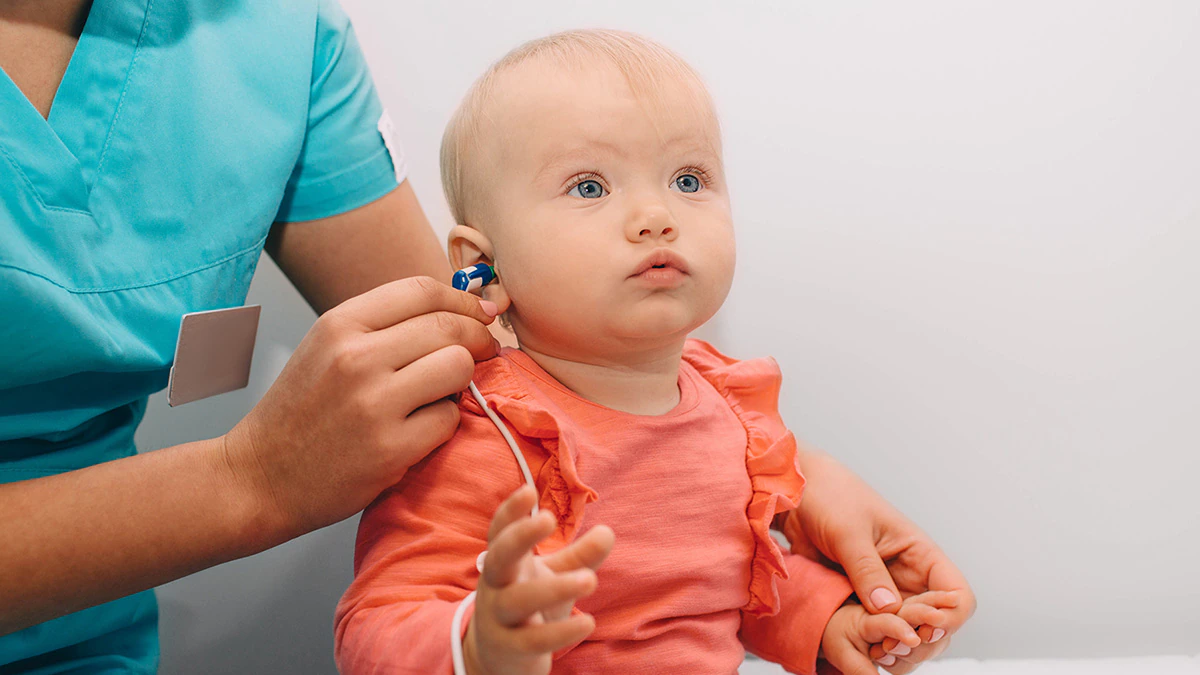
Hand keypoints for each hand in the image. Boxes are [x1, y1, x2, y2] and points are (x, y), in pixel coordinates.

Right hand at [223, 276, 500, 540]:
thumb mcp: (328, 348)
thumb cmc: (302, 412)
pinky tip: (419, 431)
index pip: (423, 290)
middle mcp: (356, 357)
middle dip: (478, 339)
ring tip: (441, 394)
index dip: (463, 301)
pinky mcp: (390, 448)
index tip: (481, 314)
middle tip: (484, 353)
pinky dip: (443, 425)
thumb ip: (385, 325)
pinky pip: (449, 419)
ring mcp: (374, 403)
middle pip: (449, 327)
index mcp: (340, 324)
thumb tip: (464, 309)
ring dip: (461, 382)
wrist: (260, 477)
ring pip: (457, 367)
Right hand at [465, 485, 614, 674]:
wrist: (499, 659)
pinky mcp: (509, 648)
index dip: (510, 511)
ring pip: (517, 599)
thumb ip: (580, 556)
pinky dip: (560, 632)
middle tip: (548, 518)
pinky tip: (587, 622)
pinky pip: (532, 640)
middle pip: (499, 556)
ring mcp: (498, 617)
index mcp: (505, 562)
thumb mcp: (553, 576)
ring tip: (590, 579)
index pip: (500, 531)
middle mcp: (496, 585)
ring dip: (554, 588)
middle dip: (520, 536)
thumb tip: (608, 531)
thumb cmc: (530, 606)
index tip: (529, 491)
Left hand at [786, 450, 975, 672]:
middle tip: (888, 648)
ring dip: (900, 651)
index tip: (921, 628)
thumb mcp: (849, 531)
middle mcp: (909, 579)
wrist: (797, 496)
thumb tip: (888, 608)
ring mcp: (886, 594)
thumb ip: (867, 568)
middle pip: (937, 627)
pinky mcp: (861, 603)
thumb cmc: (830, 498)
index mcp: (920, 555)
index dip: (948, 619)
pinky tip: (862, 651)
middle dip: (921, 644)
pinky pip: (878, 633)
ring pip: (910, 636)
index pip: (957, 597)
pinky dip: (876, 647)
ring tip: (876, 654)